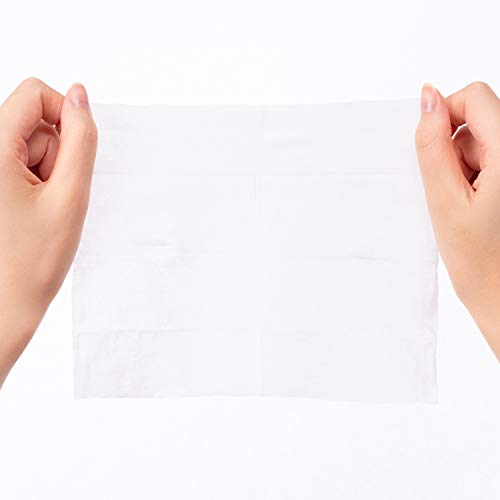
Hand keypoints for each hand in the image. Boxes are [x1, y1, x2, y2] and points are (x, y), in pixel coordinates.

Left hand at [0, 78, 96, 386]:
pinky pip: (20, 164)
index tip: (73, 157)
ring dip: (46, 172)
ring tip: (41, 209)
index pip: (33, 94)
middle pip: (32, 121)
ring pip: (28, 145)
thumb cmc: (33, 261)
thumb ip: (81, 141)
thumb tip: (80, 96)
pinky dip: (35, 183)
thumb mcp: (70, 197)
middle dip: (54, 155)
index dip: (65, 116)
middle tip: (51, 197)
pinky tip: (32, 211)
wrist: (3, 307)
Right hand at [416, 82, 499, 357]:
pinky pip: (488, 159)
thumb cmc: (481, 262)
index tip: (432, 153)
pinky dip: (474, 177)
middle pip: (479, 118)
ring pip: (482, 140)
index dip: (445, 116)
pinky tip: (474, 206)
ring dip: (464, 166)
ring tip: (466, 204)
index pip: (475, 97)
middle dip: (454, 149)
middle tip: (454, 192)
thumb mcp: (444, 201)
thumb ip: (433, 147)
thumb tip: (427, 99)